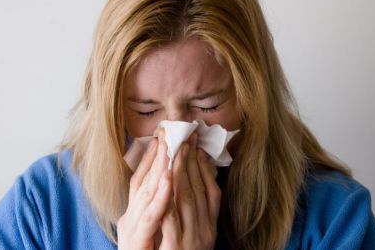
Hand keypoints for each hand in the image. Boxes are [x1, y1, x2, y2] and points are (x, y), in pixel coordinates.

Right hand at [118, 128, 172, 249]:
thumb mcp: (149, 227)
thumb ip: (155, 207)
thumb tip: (167, 183)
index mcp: (134, 212)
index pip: (141, 178)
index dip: (151, 155)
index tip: (162, 134)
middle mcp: (131, 216)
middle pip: (145, 180)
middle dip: (158, 154)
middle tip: (169, 129)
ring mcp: (133, 228)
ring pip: (148, 192)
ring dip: (160, 166)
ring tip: (171, 144)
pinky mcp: (137, 241)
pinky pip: (153, 216)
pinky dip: (161, 195)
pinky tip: (170, 177)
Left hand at [159, 133, 220, 249]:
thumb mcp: (196, 235)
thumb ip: (199, 211)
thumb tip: (198, 179)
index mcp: (209, 227)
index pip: (209, 190)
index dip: (201, 165)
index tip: (194, 143)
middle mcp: (204, 231)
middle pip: (197, 189)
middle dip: (189, 161)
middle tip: (183, 136)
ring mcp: (192, 240)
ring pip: (186, 198)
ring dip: (180, 171)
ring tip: (174, 147)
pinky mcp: (176, 249)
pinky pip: (170, 218)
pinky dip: (168, 196)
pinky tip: (165, 177)